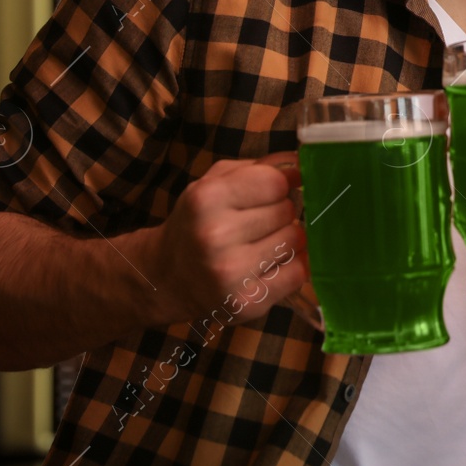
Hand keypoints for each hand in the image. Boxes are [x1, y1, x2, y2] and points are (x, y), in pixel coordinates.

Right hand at [137, 153, 308, 326]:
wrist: (164, 277)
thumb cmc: (196, 222)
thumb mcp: (214, 183)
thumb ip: (259, 167)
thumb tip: (300, 163)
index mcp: (206, 198)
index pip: (275, 182)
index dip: (281, 184)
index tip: (276, 190)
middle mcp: (215, 235)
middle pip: (287, 211)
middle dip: (280, 212)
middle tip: (260, 221)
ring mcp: (231, 272)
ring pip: (296, 241)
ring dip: (287, 239)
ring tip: (263, 242)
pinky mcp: (246, 303)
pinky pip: (297, 274)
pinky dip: (292, 267)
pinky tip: (272, 264)